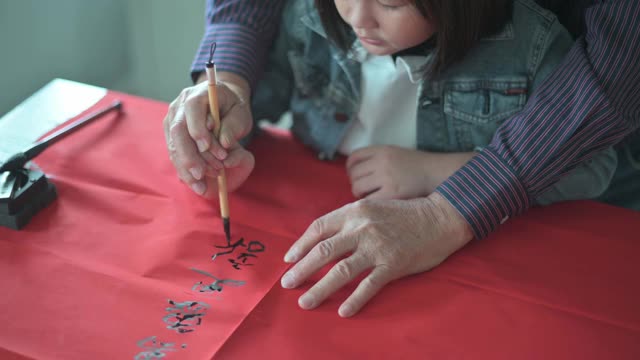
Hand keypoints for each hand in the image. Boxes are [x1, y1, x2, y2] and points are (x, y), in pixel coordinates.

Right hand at [163, 72, 254, 197]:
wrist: (222, 104)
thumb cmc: (233, 108)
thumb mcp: (240, 114)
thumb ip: (233, 125)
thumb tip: (224, 143)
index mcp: (198, 94)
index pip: (192, 109)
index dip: (197, 128)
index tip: (207, 147)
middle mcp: (180, 106)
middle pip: (178, 130)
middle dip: (188, 155)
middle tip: (201, 174)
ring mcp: (172, 120)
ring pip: (173, 145)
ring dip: (186, 167)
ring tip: (201, 185)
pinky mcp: (170, 134)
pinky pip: (174, 154)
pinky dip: (185, 170)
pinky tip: (195, 184)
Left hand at [280, 192, 472, 316]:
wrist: (439, 217)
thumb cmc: (405, 214)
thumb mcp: (373, 207)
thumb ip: (350, 220)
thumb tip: (325, 239)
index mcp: (354, 212)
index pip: (318, 228)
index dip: (300, 244)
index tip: (289, 258)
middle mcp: (362, 228)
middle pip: (323, 251)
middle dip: (301, 269)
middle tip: (287, 283)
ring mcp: (377, 247)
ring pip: (340, 271)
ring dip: (319, 289)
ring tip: (305, 302)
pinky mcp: (392, 264)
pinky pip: (368, 286)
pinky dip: (354, 300)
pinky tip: (342, 311)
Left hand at [346, 145, 475, 199]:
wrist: (439, 174)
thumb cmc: (417, 167)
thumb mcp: (396, 153)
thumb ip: (377, 159)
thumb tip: (355, 172)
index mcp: (382, 150)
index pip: (354, 157)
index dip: (350, 169)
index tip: (355, 176)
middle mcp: (382, 162)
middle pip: (354, 174)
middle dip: (355, 183)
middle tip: (365, 190)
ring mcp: (387, 177)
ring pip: (357, 188)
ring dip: (360, 194)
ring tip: (371, 197)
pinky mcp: (392, 193)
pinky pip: (369, 200)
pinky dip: (370, 203)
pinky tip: (378, 204)